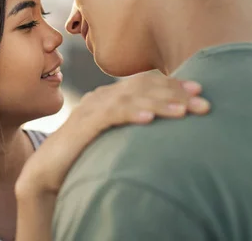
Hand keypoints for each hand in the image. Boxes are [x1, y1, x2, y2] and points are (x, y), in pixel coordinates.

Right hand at [16, 72, 208, 197]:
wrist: (48, 170)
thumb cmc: (84, 155)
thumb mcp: (114, 137)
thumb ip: (133, 127)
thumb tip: (165, 127)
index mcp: (111, 96)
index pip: (146, 82)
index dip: (174, 84)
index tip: (200, 91)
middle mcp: (102, 97)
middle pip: (143, 86)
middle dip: (176, 93)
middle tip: (204, 104)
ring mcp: (92, 108)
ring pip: (130, 98)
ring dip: (160, 103)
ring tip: (183, 112)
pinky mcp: (82, 125)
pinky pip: (110, 115)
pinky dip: (131, 113)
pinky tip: (149, 119)